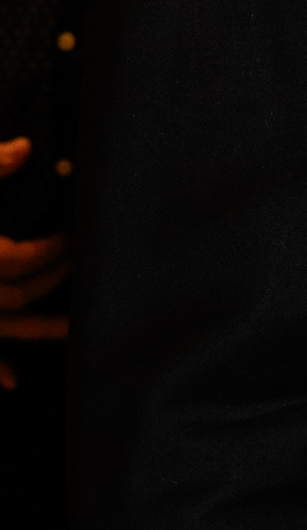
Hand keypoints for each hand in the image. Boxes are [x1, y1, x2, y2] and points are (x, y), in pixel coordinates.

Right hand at [0, 140, 67, 390]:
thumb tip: (23, 149)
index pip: (17, 258)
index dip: (48, 249)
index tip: (66, 235)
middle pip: (15, 295)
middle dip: (52, 277)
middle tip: (76, 257)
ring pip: (3, 328)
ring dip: (39, 328)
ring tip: (73, 326)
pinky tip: (12, 380)